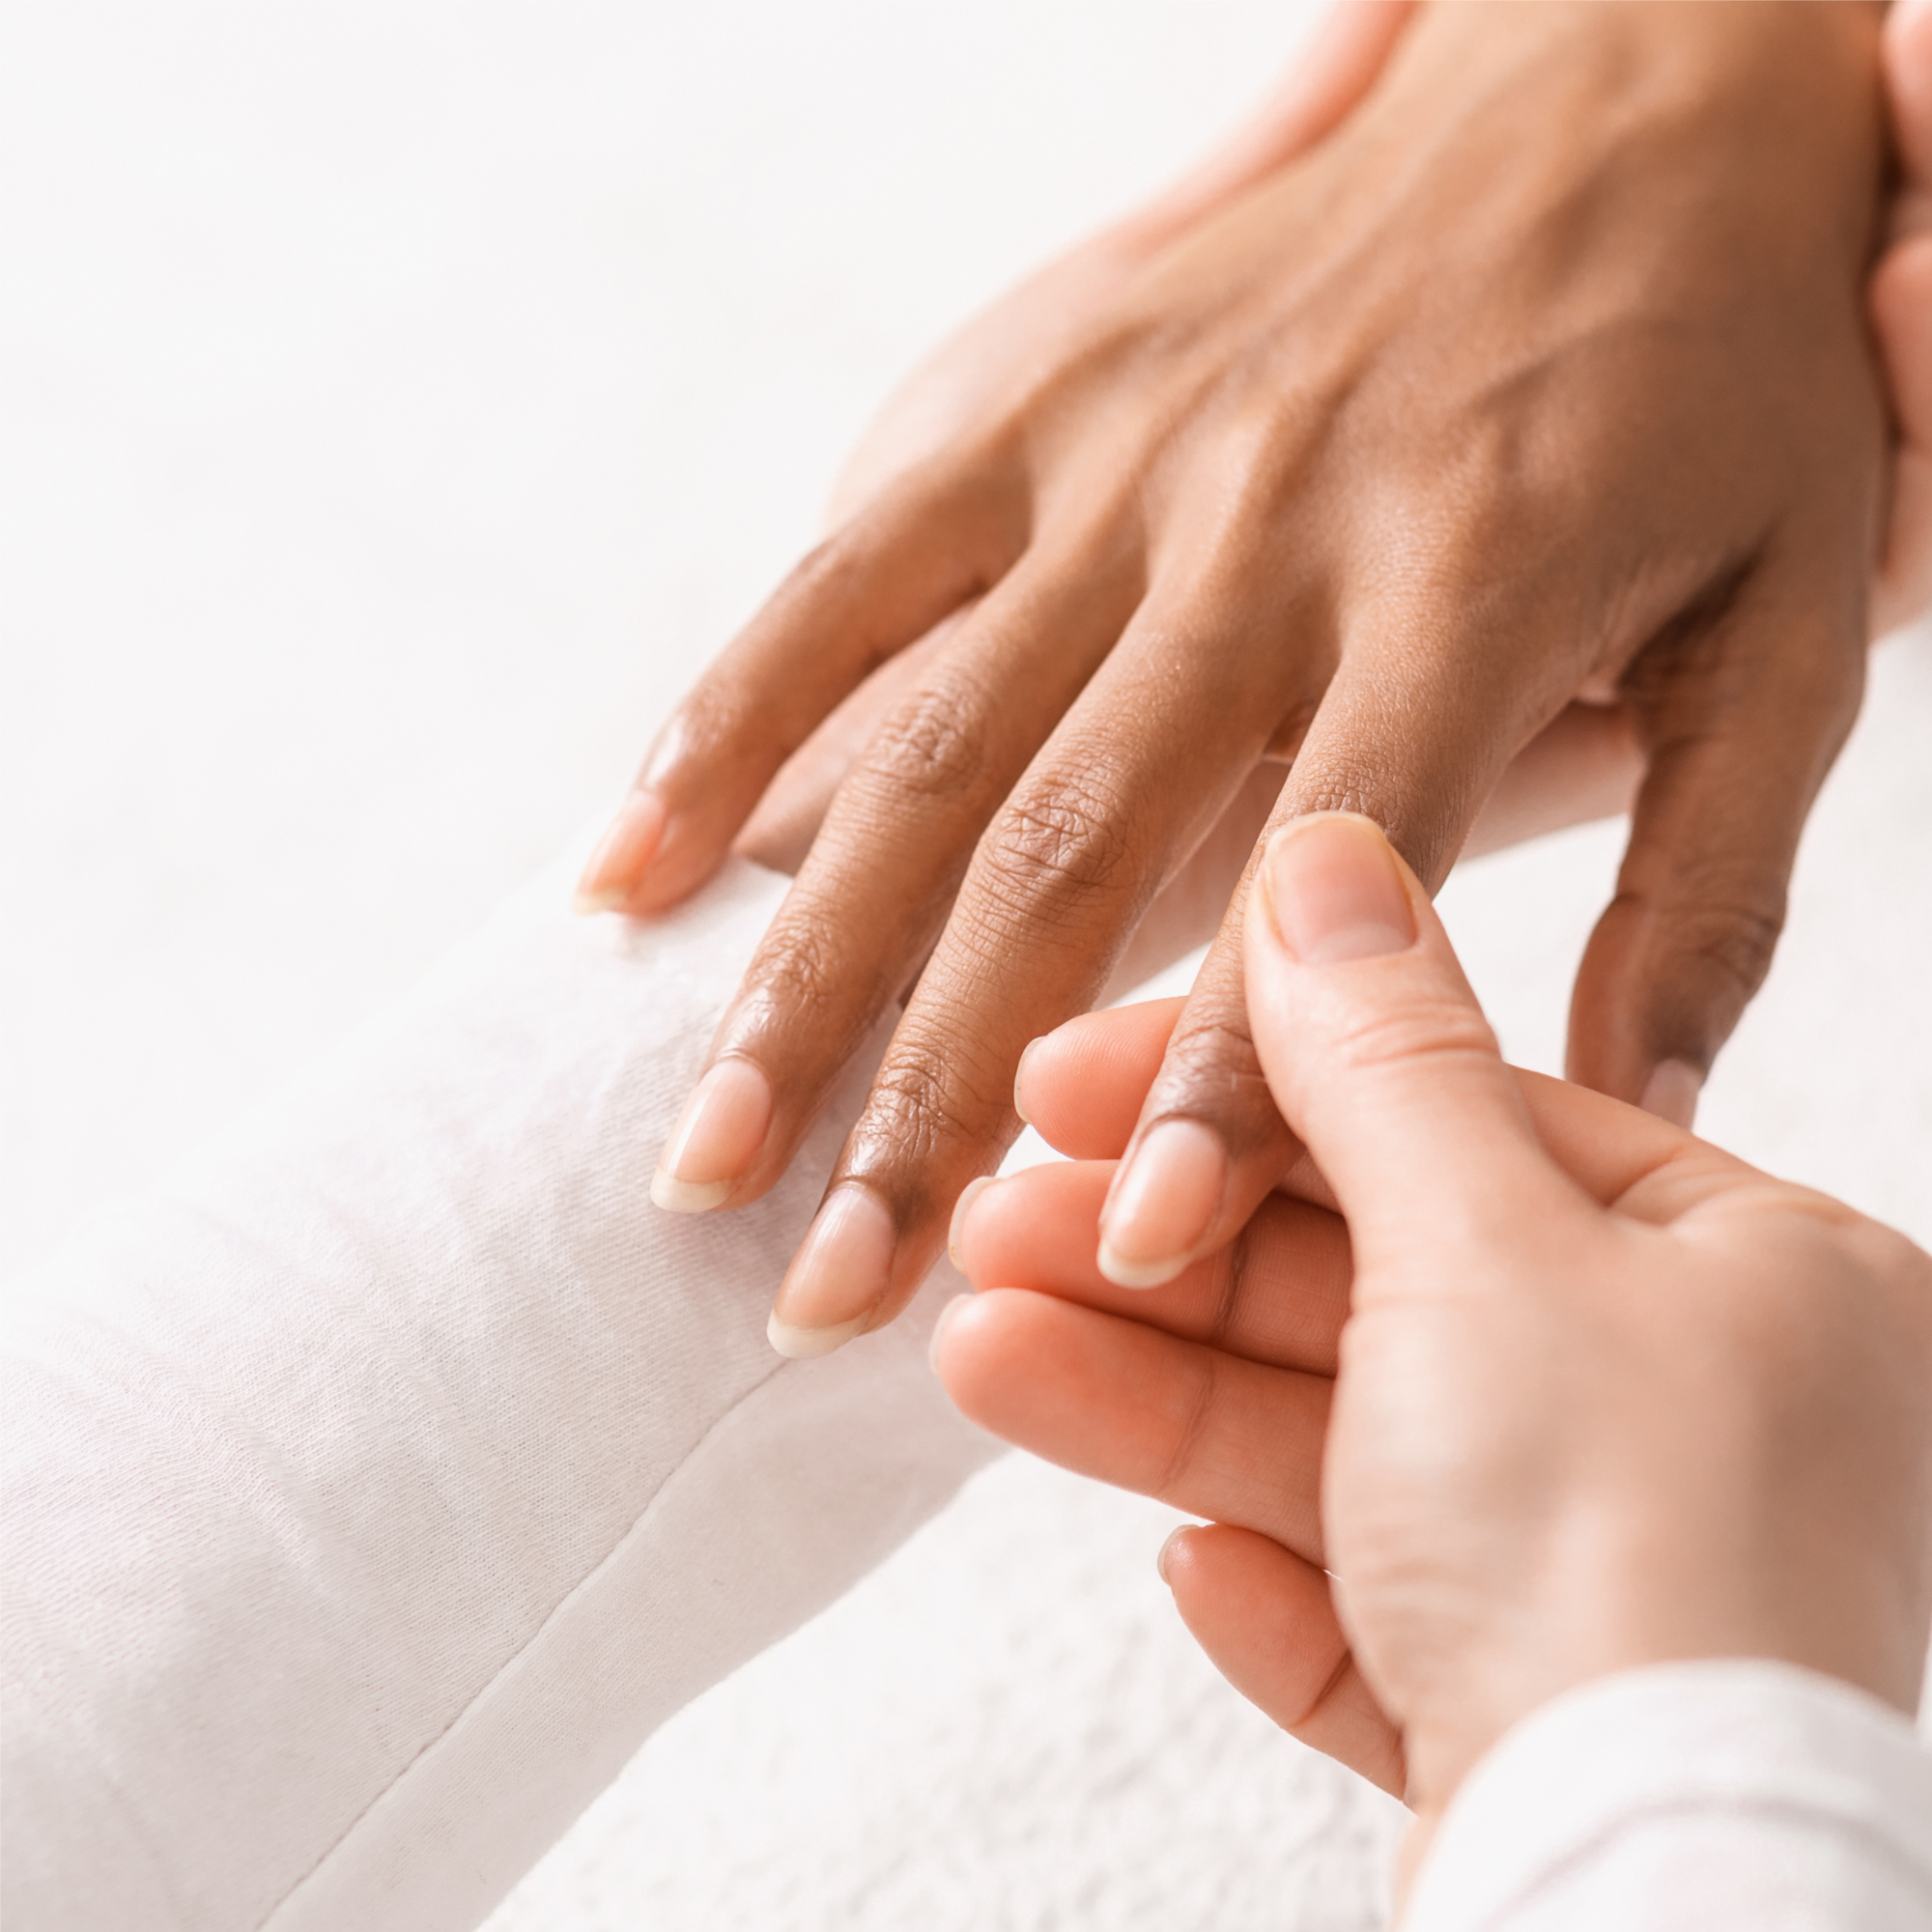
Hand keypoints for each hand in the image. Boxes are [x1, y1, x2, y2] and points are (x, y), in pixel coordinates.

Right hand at [591, 0, 1891, 1356]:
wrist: (1617, 79)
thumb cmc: (1717, 372)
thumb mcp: (1796, 620)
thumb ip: (1716, 874)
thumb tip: (1634, 1109)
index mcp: (1467, 592)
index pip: (1327, 884)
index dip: (1232, 1083)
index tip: (1136, 1255)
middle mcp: (1258, 535)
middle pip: (1061, 852)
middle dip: (928, 1090)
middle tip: (824, 1284)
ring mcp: (1115, 463)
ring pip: (919, 749)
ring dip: (800, 970)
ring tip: (702, 1156)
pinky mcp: (1019, 402)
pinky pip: (841, 580)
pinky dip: (723, 732)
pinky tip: (629, 878)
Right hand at [938, 814, 1931, 1853]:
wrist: (1662, 1927)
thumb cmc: (1636, 1570)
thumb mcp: (1482, 1250)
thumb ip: (1382, 1056)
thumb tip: (1327, 855)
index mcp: (1756, 1274)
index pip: (1457, 1122)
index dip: (1249, 1092)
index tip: (1075, 1081)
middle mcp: (1709, 1421)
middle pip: (1377, 1292)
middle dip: (1166, 1262)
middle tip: (997, 1221)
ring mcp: (1622, 1580)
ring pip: (1345, 1453)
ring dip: (1161, 1407)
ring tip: (981, 1353)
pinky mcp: (1536, 1717)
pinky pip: (1378, 1614)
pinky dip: (1273, 1582)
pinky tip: (1192, 1570)